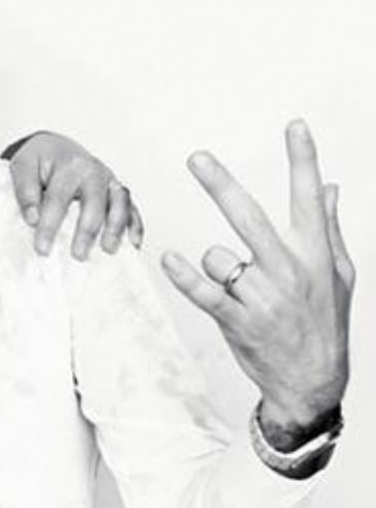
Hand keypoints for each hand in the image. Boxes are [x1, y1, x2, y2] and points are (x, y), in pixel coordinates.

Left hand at [6, 131, 143, 257]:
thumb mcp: (22, 167)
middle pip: (95, 202)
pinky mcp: (117, 190)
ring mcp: (108, 180)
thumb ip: (25, 190)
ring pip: (120, 202)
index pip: (59, 198)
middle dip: (87, 230)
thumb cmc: (39, 160)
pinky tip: (133, 244)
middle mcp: (93, 171)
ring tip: (108, 249)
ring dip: (116, 227)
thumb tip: (32, 217)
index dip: (50, 225)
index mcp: (68, 165)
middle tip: (78, 255)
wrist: (55, 147)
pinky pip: (132, 207)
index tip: (42, 249)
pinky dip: (135, 225)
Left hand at [161, 120, 353, 441]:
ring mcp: (263, 297)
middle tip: (197, 158)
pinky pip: (204, 292)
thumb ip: (329, 228)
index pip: (309, 198)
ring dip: (215, 264)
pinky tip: (169, 260)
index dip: (303, 160)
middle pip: (249, 217)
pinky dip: (184, 276)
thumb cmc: (323, 321)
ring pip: (219, 256)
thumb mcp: (338, 274)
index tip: (295, 126)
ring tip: (236, 286)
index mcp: (314, 254)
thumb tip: (330, 187)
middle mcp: (288, 270)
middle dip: (222, 185)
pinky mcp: (238, 320)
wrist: (313, 381)